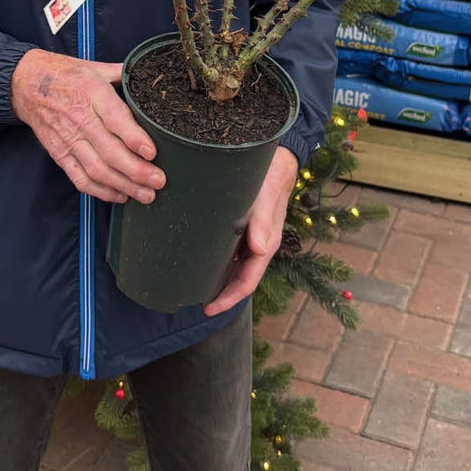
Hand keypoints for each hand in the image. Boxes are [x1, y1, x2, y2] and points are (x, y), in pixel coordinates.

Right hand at [11, 49, 165, 204]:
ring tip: (146, 194)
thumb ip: (124, 75)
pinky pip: (80, 178)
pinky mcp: (59, 154)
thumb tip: (151, 78)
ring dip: (123, 185)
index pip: (115, 119)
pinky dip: (100, 191)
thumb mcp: (96, 67)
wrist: (25, 83)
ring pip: (97, 169)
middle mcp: (80, 119)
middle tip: (158, 181)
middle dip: (136, 170)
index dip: (134, 138)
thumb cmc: (65, 74)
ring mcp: (68, 139)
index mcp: (92, 93)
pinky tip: (120, 195)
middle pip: (109, 151)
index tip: (152, 153)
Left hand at [204, 146, 298, 317]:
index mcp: (265, 245)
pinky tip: (202, 258)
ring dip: (219, 279)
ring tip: (194, 284)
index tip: (207, 308)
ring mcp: (251, 238)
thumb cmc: (271, 178)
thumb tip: (259, 249)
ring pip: (234, 267)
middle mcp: (258, 245)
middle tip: (193, 300)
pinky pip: (231, 251)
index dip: (228, 299)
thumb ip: (263, 221)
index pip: (246, 282)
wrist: (278, 161)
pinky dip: (218, 260)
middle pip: (239, 279)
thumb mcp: (267, 198)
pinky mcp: (244, 227)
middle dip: (220, 294)